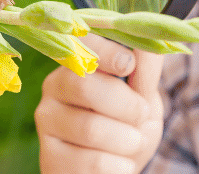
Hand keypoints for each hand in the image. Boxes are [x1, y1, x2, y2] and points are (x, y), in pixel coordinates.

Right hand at [36, 34, 164, 173]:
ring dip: (127, 140)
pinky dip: (119, 165)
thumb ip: (145, 71)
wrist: (114, 171)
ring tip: (132, 142)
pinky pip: (93, 162)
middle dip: (126, 105)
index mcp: (75, 65)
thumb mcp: (143, 98)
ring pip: (92, 129)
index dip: (104, 52)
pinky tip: (118, 163)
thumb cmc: (127, 128)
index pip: (80, 47)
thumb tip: (151, 38)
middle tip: (141, 116)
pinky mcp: (50, 159)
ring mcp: (47, 124)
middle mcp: (53, 89)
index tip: (128, 63)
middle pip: (86, 87)